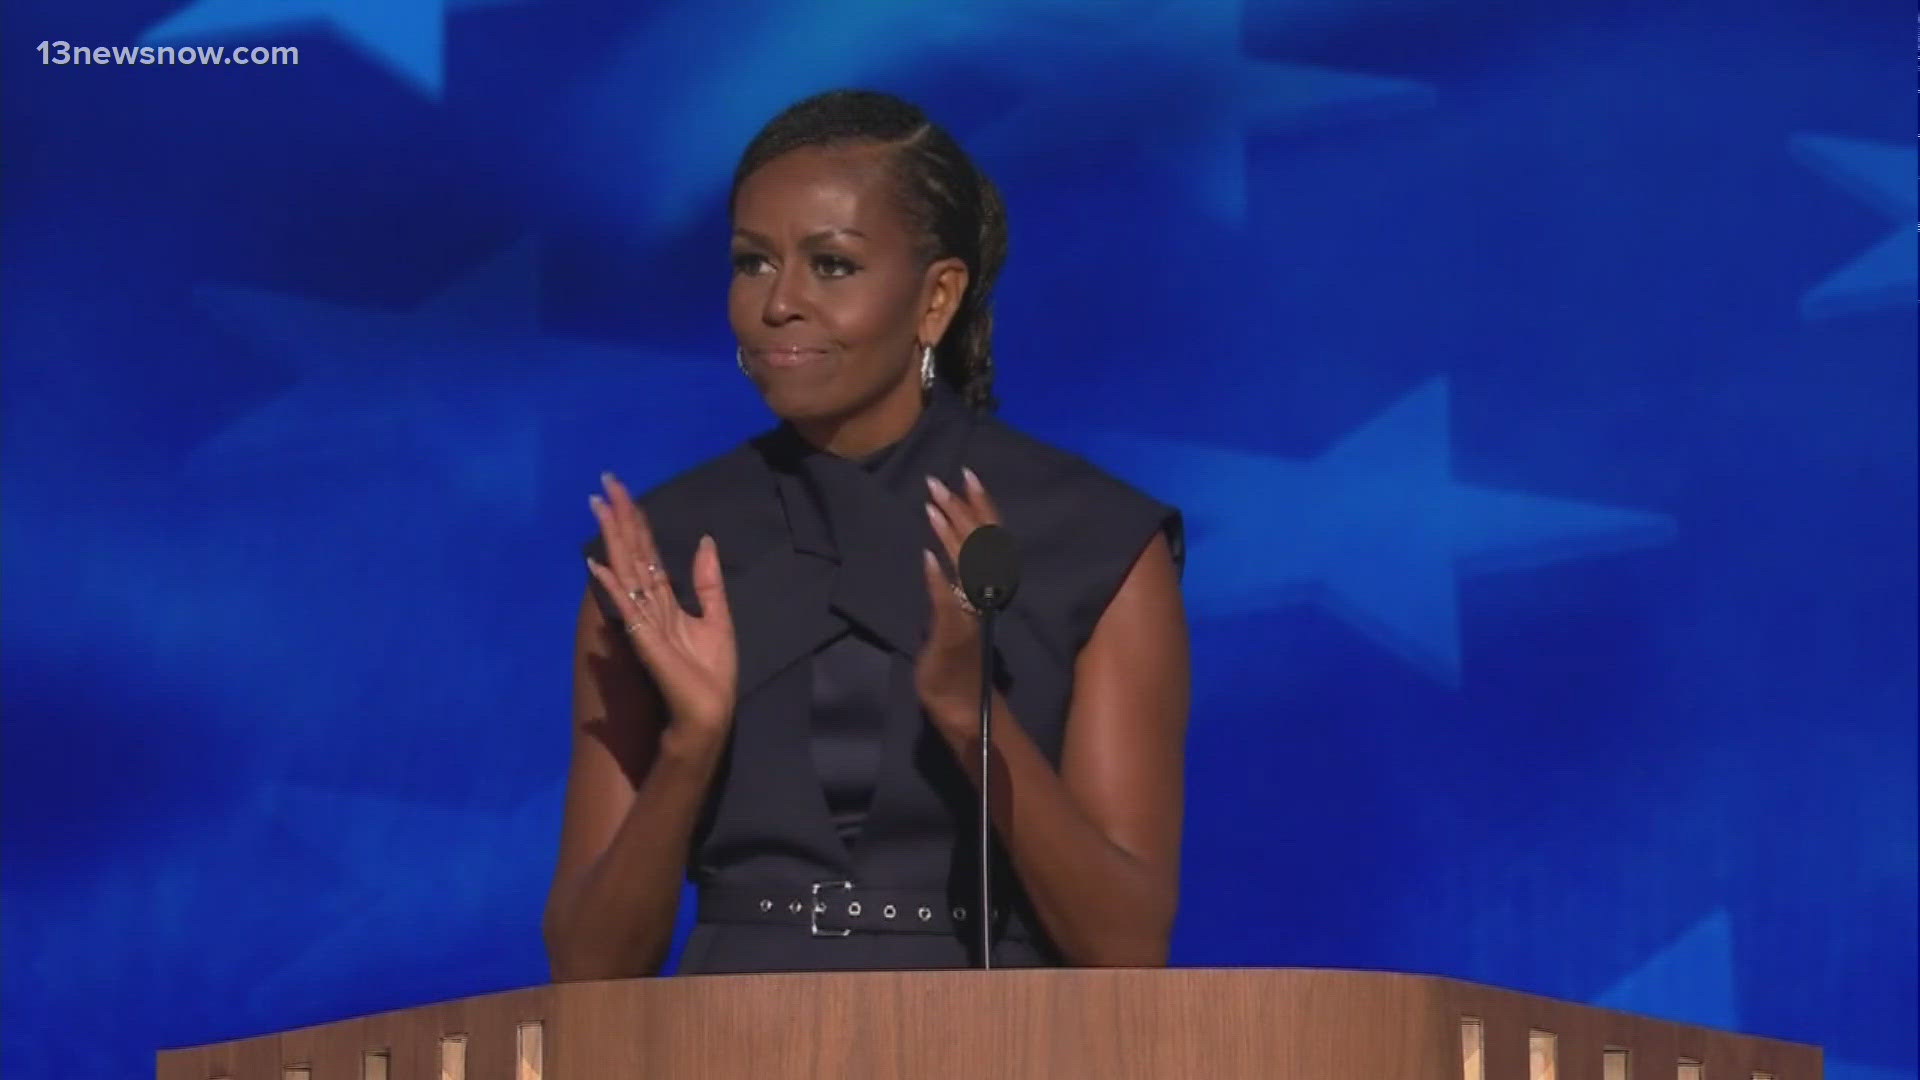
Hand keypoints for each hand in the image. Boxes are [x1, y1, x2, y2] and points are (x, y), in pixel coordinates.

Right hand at [586, 472, 737, 738]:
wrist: (709, 712)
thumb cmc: (711, 674)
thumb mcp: (718, 618)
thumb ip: (708, 582)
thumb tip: (705, 541)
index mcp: (665, 603)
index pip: (647, 555)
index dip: (638, 523)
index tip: (625, 493)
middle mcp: (648, 606)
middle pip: (632, 554)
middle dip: (620, 518)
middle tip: (606, 482)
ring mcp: (643, 621)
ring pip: (626, 571)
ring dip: (612, 538)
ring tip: (598, 505)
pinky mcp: (645, 639)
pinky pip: (626, 607)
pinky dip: (612, 585)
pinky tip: (598, 563)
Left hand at [915, 467, 1000, 727]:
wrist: (964, 707)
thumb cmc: (956, 663)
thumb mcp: (955, 615)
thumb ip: (952, 586)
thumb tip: (940, 554)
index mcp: (988, 589)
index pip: (989, 538)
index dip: (980, 505)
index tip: (967, 474)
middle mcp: (985, 597)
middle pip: (978, 544)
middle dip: (958, 509)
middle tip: (937, 481)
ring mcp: (971, 615)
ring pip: (966, 566)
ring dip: (949, 533)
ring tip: (930, 504)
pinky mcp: (954, 635)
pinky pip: (948, 603)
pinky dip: (938, 580)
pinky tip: (926, 557)